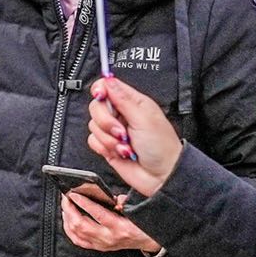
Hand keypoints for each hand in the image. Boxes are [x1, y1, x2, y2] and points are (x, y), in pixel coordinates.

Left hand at [59, 189, 160, 252]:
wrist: (147, 241)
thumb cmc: (141, 224)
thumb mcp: (135, 210)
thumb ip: (123, 201)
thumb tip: (109, 197)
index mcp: (120, 227)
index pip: (98, 214)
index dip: (84, 203)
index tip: (74, 194)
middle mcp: (109, 238)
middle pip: (81, 225)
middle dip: (70, 209)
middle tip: (66, 198)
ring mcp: (102, 244)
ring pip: (77, 233)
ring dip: (67, 218)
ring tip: (65, 206)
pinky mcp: (98, 247)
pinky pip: (78, 240)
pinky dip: (69, 230)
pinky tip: (67, 220)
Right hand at [87, 75, 182, 197]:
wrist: (162, 176)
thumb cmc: (162, 147)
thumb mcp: (144, 118)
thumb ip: (123, 99)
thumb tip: (108, 80)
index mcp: (133, 103)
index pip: (107, 86)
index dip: (100, 90)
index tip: (101, 97)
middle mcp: (121, 115)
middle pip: (96, 106)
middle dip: (106, 121)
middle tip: (122, 131)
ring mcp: (113, 131)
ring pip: (93, 125)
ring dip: (109, 139)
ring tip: (126, 145)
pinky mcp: (107, 145)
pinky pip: (92, 141)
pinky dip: (105, 148)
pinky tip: (120, 152)